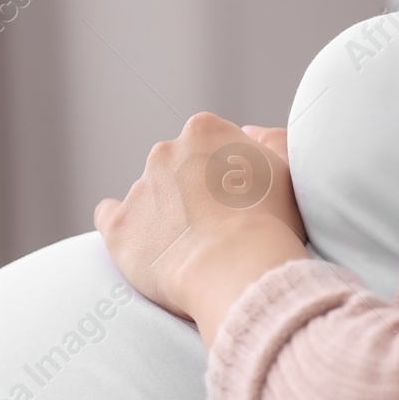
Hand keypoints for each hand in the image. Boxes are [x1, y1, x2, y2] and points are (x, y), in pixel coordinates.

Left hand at [95, 113, 308, 346]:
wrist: (237, 268)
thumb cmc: (271, 222)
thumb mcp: (289, 170)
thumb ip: (270, 142)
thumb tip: (248, 133)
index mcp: (204, 131)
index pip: (206, 143)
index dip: (221, 173)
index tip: (233, 199)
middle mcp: (164, 152)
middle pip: (173, 168)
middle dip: (188, 191)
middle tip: (212, 227)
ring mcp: (138, 189)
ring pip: (146, 197)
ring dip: (161, 215)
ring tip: (188, 249)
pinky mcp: (119, 227)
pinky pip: (109, 217)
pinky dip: (122, 227)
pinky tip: (138, 242)